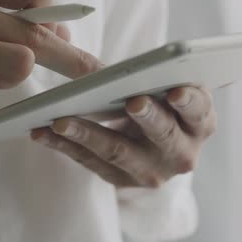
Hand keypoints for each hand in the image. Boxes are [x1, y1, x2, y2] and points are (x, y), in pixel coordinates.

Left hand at [31, 86, 216, 187]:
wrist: (158, 146)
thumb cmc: (165, 104)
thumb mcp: (175, 90)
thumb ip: (169, 76)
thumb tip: (148, 60)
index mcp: (200, 124)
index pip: (199, 111)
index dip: (189, 102)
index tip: (175, 91)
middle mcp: (181, 154)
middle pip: (163, 134)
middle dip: (146, 117)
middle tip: (131, 101)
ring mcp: (151, 172)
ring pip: (118, 152)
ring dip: (87, 134)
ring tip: (60, 119)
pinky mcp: (121, 181)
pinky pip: (90, 162)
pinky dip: (64, 145)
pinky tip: (42, 132)